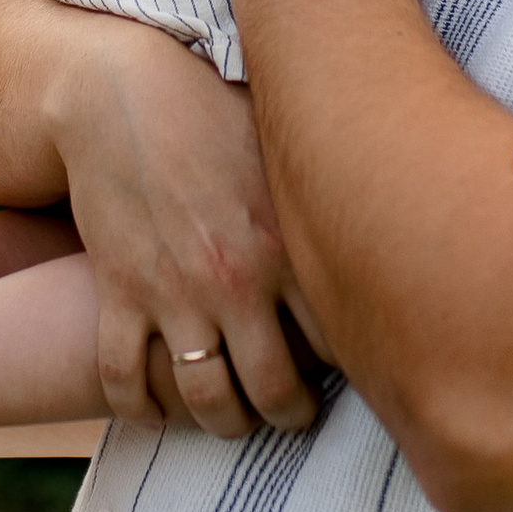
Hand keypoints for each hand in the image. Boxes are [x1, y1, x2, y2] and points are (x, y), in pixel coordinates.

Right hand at [46, 7, 324, 439]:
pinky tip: (151, 409)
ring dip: (224, 422)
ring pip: (206, 399)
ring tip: (233, 419)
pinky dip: (138, 406)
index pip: (337, 342)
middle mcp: (236, 281)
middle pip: (275, 390)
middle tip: (294, 413)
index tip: (350, 367)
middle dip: (289, 414)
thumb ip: (325, 196)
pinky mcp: (120, 293)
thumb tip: (391, 206)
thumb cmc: (213, 109)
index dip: (349, 367)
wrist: (120, 89)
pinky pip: (125, 378)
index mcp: (288, 246)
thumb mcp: (284, 149)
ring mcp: (174, 294)